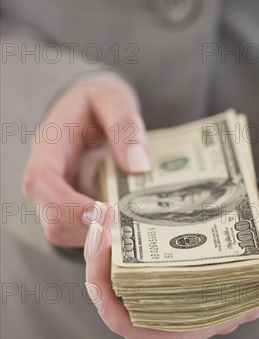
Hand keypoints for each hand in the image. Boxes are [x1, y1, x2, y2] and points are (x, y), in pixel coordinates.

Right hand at [22, 77, 150, 246]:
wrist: (92, 108)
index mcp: (49, 148)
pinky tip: (136, 232)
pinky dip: (108, 239)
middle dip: (88, 233)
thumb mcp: (110, 97)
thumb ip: (124, 124)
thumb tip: (139, 166)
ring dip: (100, 241)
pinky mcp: (79, 209)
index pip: (40, 182)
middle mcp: (49, 180)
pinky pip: (86, 234)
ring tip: (137, 233)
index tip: (102, 211)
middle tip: (128, 229)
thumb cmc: (96, 101)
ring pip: (69, 234)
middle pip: (52, 221)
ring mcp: (62, 198)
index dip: (66, 203)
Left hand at [84, 177, 258, 338]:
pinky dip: (121, 251)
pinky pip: (141, 270)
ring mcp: (193, 286)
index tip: (105, 267)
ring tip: (100, 219)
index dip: (126, 312)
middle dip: (103, 280)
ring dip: (107, 262)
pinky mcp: (184, 264)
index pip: (168, 332)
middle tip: (97, 230)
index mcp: (232, 306)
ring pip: (133, 293)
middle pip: (137, 316)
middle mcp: (206, 305)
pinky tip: (115, 220)